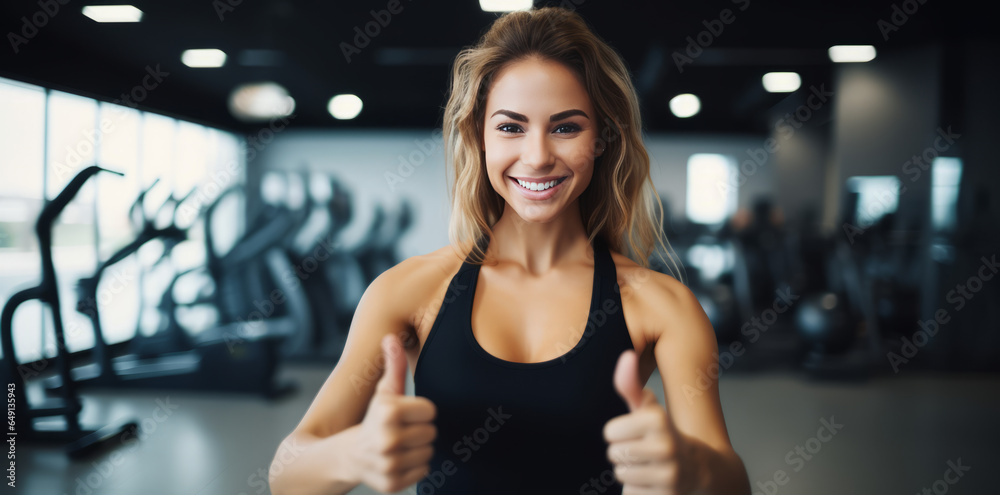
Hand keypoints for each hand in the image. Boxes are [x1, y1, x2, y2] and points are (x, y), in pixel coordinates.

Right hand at [353, 334, 436, 492]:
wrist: (348, 455)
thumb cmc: (373, 418)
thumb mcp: (383, 391)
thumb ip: (393, 366)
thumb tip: (391, 337)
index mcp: (388, 412)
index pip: (430, 411)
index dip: (419, 411)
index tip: (404, 414)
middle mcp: (388, 440)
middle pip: (431, 433)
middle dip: (418, 431)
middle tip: (400, 431)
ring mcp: (389, 465)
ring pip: (428, 453)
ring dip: (417, 449)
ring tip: (398, 446)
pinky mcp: (391, 484)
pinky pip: (423, 471)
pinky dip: (413, 467)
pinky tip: (397, 460)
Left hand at [603, 349, 700, 493]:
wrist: (700, 471)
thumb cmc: (664, 437)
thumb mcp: (648, 411)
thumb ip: (631, 386)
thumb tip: (626, 355)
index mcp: (658, 420)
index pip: (609, 432)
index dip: (619, 434)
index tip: (637, 434)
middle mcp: (666, 446)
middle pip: (614, 454)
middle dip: (624, 454)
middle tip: (645, 452)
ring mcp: (668, 475)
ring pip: (621, 475)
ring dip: (631, 473)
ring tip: (650, 467)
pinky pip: (630, 493)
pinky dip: (638, 490)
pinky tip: (654, 483)